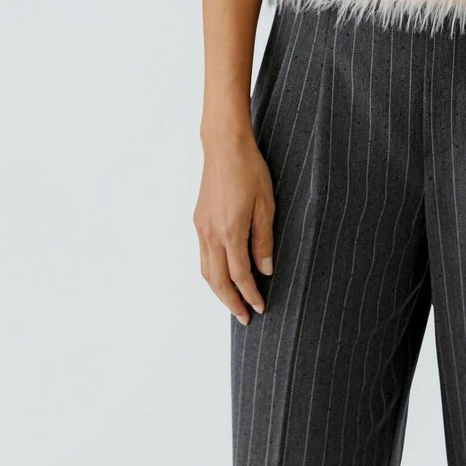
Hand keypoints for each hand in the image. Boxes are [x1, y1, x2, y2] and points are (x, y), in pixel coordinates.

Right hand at [193, 130, 275, 325]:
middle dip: (231, 303)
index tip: (260, 307)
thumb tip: (266, 269)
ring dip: (219, 291)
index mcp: (231, 231)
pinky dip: (212, 273)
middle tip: (244, 318)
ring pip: (206, 271)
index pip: (240, 275)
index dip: (250, 295)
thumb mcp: (267, 204)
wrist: (224, 146)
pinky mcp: (198, 221)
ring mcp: (201, 228)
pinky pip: (203, 256)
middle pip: (218, 281)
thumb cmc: (250, 170)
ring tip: (233, 303)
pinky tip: (223, 275)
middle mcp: (211, 234)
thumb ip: (265, 239)